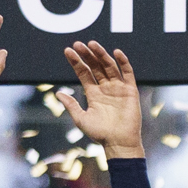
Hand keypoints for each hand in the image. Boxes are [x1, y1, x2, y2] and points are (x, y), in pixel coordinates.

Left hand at [61, 40, 144, 157]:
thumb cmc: (100, 134)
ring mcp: (118, 88)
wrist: (119, 143)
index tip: (68, 51)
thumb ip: (71, 105)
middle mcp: (105, 88)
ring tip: (92, 44)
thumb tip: (58, 93)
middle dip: (87, 55)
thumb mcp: (81, 119)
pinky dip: (123, 62)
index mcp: (93, 93)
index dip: (76, 62)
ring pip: (109, 66)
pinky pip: (127, 73)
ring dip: (101, 54)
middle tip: (78, 44)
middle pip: (95, 66)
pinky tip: (116, 52)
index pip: (84, 72)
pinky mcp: (130, 90)